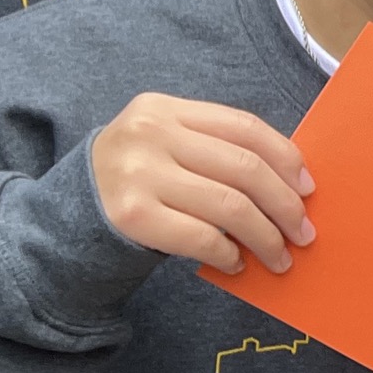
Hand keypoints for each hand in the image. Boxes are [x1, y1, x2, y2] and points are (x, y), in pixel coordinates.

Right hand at [90, 94, 314, 274]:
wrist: (64, 218)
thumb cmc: (135, 182)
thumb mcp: (165, 148)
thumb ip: (215, 151)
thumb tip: (293, 185)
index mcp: (163, 108)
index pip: (244, 127)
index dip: (286, 159)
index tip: (308, 189)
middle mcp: (148, 134)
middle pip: (244, 168)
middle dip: (284, 205)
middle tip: (303, 233)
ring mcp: (137, 173)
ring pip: (229, 206)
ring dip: (265, 237)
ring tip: (280, 257)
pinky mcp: (130, 216)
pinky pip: (201, 236)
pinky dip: (228, 254)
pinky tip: (237, 263)